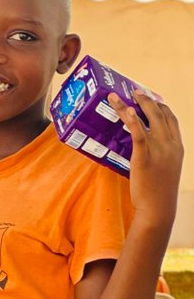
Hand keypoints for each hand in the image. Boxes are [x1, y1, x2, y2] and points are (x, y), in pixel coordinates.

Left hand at [110, 90, 183, 228]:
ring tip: (121, 95)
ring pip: (147, 119)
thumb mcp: (165, 168)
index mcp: (177, 146)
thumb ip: (159, 154)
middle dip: (147, 99)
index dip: (161, 106)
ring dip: (133, 104)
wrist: (158, 207)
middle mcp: (170, 144)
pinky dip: (131, 119)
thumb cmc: (158, 191)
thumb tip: (144, 147)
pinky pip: (138, 132)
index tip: (151, 97)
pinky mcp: (143, 156)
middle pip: (160, 114)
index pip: (171, 119)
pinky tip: (125, 110)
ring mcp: (158, 149)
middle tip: (135, 90)